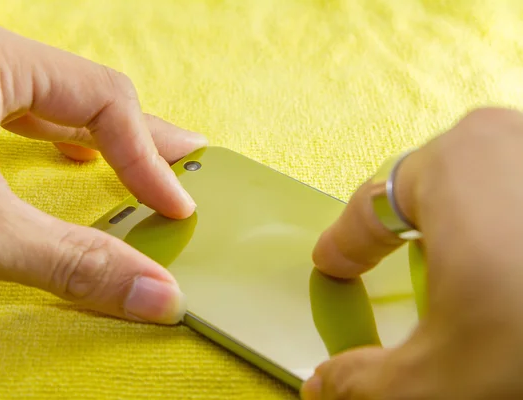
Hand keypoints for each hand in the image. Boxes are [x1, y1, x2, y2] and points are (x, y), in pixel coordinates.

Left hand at [0, 16, 206, 323]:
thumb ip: (76, 264)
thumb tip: (159, 297)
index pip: (102, 101)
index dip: (147, 158)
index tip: (172, 210)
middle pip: (85, 93)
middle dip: (141, 135)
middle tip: (188, 159)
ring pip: (55, 106)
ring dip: (107, 139)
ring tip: (144, 160)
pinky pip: (22, 122)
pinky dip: (62, 144)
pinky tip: (76, 159)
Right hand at [303, 108, 522, 398]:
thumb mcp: (439, 382)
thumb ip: (364, 385)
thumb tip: (324, 388)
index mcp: (453, 162)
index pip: (370, 205)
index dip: (345, 242)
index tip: (332, 265)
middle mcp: (510, 138)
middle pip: (427, 192)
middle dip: (406, 236)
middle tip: (400, 278)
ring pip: (483, 190)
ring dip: (464, 236)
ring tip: (475, 286)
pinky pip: (521, 197)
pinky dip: (512, 233)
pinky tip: (519, 278)